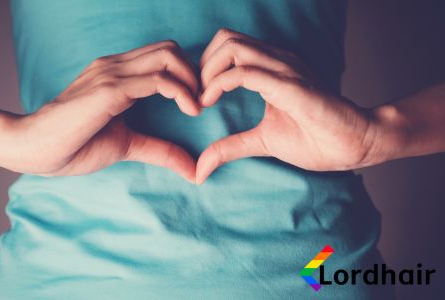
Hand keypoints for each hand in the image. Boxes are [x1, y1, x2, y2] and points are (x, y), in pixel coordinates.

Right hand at [14, 40, 199, 181]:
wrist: (33, 148)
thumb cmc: (73, 145)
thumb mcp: (126, 145)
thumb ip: (159, 150)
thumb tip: (192, 170)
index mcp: (117, 74)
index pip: (163, 56)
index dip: (187, 74)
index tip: (198, 103)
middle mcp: (115, 66)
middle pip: (171, 49)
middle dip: (195, 72)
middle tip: (203, 101)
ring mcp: (112, 74)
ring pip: (168, 57)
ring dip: (193, 80)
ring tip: (198, 107)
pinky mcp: (110, 90)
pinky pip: (158, 80)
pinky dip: (182, 92)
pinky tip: (190, 111)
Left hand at [196, 29, 378, 183]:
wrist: (356, 144)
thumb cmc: (316, 139)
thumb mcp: (262, 142)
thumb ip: (229, 148)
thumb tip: (200, 169)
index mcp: (271, 68)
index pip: (228, 46)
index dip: (205, 67)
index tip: (197, 98)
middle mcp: (277, 61)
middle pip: (225, 38)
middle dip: (202, 64)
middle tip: (196, 95)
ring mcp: (284, 69)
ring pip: (232, 47)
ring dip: (207, 71)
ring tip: (203, 99)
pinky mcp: (290, 85)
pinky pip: (246, 72)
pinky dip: (220, 83)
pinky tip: (210, 102)